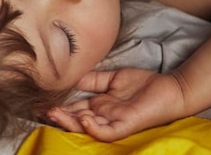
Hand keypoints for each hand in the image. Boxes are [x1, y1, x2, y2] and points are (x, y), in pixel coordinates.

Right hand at [47, 68, 186, 141]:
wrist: (170, 88)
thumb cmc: (144, 84)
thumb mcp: (113, 77)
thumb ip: (93, 79)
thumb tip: (73, 77)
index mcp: (99, 105)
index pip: (74, 108)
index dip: (58, 106)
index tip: (40, 102)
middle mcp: (103, 115)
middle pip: (76, 119)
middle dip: (58, 116)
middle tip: (41, 110)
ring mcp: (114, 121)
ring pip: (87, 128)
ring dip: (70, 123)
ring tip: (55, 114)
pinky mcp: (126, 125)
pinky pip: (107, 132)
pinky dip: (94, 128)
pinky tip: (86, 118)